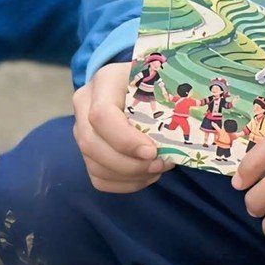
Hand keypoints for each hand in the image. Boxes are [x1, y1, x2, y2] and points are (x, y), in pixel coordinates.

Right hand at [72, 61, 166, 193]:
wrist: (139, 82)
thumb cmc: (156, 81)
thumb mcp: (161, 80)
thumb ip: (167, 99)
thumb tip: (183, 129)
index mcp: (104, 81)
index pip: (102, 115)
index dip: (125, 140)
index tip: (152, 152)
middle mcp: (85, 104)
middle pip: (92, 144)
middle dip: (128, 164)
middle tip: (160, 164)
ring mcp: (81, 128)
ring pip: (94, 164)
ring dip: (129, 175)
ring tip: (157, 170)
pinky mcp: (86, 150)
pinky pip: (98, 177)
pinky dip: (123, 183)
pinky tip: (145, 176)